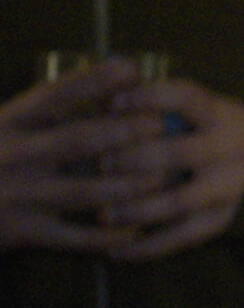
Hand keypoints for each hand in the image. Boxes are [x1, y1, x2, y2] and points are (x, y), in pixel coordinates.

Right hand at [0, 58, 163, 252]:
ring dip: (127, 185)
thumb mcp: (7, 130)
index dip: (93, 81)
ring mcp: (16, 195)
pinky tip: (138, 231)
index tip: (130, 70)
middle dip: (123, 131)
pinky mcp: (21, 231)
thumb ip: (46, 114)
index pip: (52, 95)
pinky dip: (109, 234)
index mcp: (6, 123)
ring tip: (163, 178)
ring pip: (83, 190)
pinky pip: (75, 237)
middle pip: (76, 139)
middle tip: (160, 124)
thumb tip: (112, 81)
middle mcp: (10, 154)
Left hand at [94, 77, 243, 259]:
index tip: (112, 101)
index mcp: (221, 115)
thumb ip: (156, 104)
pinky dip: (149, 247)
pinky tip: (117, 252)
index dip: (150, 98)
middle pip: (179, 153)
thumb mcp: (195, 109)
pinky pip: (183, 237)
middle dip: (135, 158)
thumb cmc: (205, 130)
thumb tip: (99, 95)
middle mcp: (230, 150)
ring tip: (102, 215)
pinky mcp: (220, 220)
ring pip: (179, 201)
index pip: (187, 99)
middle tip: (101, 164)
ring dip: (137, 209)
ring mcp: (228, 188)